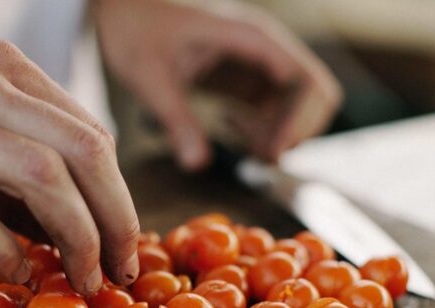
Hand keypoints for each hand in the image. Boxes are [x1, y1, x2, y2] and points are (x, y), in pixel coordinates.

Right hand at [0, 1, 139, 294]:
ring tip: (83, 277)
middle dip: (116, 218)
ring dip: (74, 235)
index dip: (119, 195)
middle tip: (121, 269)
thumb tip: (58, 220)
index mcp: (6, 71)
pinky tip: (15, 270)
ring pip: (37, 175)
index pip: (89, 135)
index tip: (125, 241)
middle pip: (81, 152)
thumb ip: (13, 145)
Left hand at [94, 0, 342, 168]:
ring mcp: (255, 60)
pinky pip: (271, 105)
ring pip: (295, 103)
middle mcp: (262, 47)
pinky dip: (263, 126)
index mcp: (249, 37)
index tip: (271, 151)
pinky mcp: (242, 74)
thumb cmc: (133, 27)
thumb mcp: (151, 76)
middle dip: (296, 130)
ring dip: (280, 132)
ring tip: (246, 149)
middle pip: (313, 92)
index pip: (304, 80)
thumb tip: (197, 165)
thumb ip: (176, 120)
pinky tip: (231, 128)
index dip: (297, 121)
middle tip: (261, 157)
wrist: (120, 8)